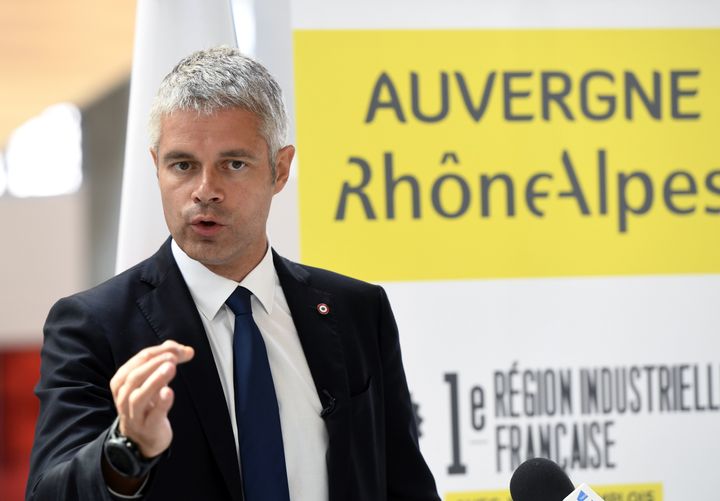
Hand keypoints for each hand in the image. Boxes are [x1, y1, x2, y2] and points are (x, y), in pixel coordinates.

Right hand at [109, 340, 193, 457]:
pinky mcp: (148, 428)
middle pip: (134, 377)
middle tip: (173, 356)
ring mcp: (135, 415)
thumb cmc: (148, 405)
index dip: (157, 352)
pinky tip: (169, 392)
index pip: (137, 361)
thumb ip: (165, 362)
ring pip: (138, 397)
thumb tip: (184, 349)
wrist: (143, 440)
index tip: (178, 349)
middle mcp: (124, 398)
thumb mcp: (152, 382)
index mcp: (122, 382)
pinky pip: (153, 415)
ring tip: (170, 367)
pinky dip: (161, 403)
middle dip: (154, 363)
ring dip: (155, 380)